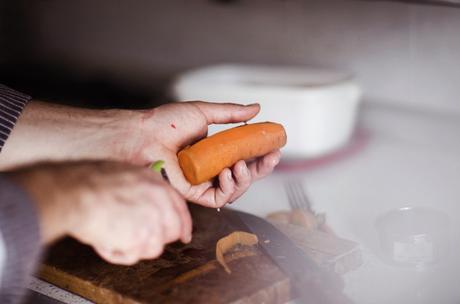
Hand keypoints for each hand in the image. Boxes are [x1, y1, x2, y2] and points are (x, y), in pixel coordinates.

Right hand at [8, 161, 191, 264]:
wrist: (76, 193)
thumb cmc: (89, 182)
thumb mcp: (125, 174)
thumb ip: (141, 189)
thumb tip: (143, 199)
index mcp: (157, 184)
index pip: (180, 209)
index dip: (182, 225)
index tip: (183, 235)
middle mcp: (161, 202)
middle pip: (173, 231)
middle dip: (156, 238)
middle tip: (135, 238)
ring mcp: (153, 221)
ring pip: (153, 247)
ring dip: (133, 246)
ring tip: (112, 233)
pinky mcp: (141, 239)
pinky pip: (133, 256)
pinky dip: (118, 253)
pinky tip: (105, 239)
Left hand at [121, 101, 280, 207]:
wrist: (144, 136)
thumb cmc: (166, 123)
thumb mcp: (204, 112)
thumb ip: (231, 113)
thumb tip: (256, 108)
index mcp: (214, 151)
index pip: (245, 156)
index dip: (262, 153)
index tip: (275, 145)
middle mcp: (211, 168)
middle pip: (245, 175)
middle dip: (262, 168)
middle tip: (272, 157)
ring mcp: (204, 182)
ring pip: (236, 189)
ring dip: (246, 178)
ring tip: (241, 165)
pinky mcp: (195, 194)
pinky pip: (220, 199)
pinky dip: (229, 188)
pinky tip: (228, 173)